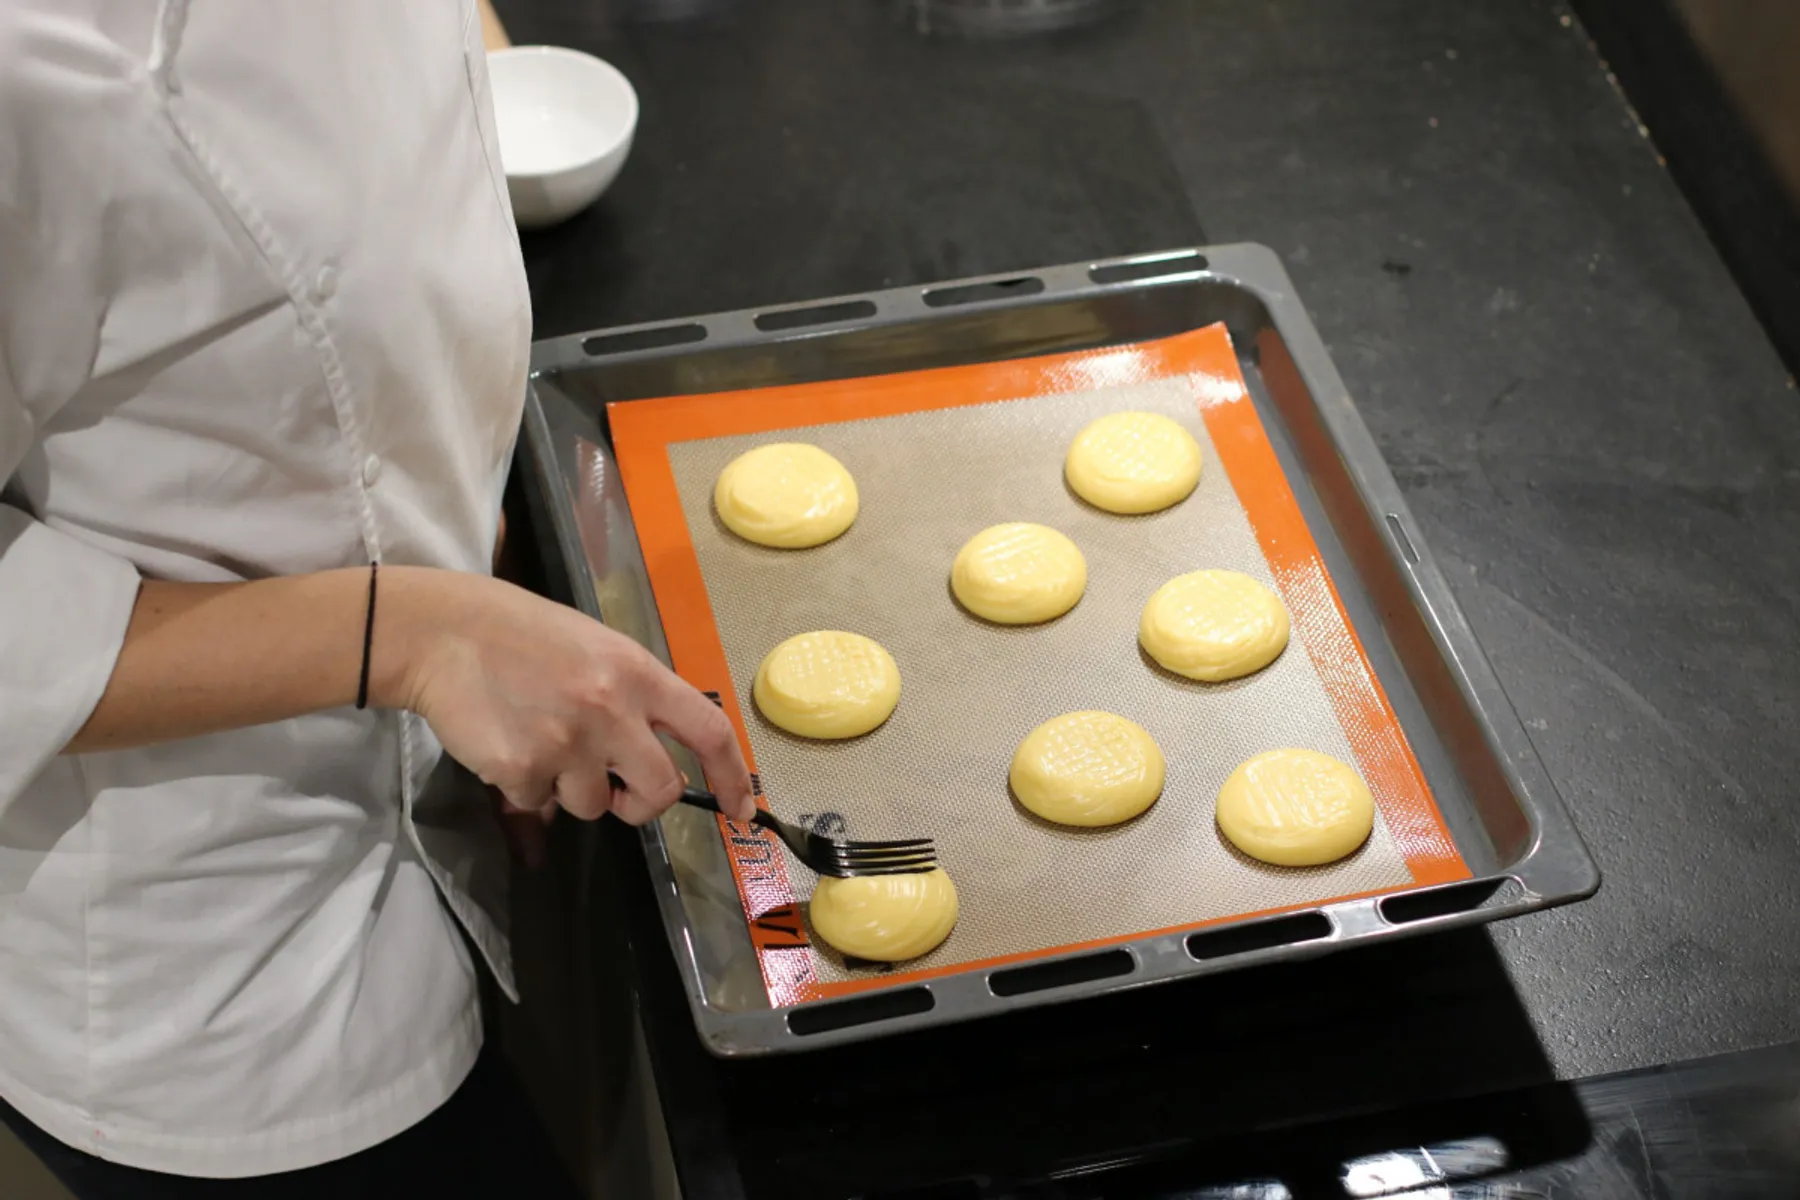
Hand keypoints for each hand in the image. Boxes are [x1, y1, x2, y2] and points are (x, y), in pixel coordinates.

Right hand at [377, 570, 754, 825]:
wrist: (443, 633)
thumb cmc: (523, 635)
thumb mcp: (597, 649)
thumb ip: (633, 700)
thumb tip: (653, 765)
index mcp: (638, 673)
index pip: (708, 730)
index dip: (731, 776)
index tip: (741, 809)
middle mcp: (612, 709)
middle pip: (661, 790)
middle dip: (642, 803)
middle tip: (616, 790)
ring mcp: (568, 743)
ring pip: (593, 805)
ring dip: (571, 790)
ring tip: (541, 741)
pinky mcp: (522, 770)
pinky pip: (538, 804)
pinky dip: (525, 787)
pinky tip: (508, 743)